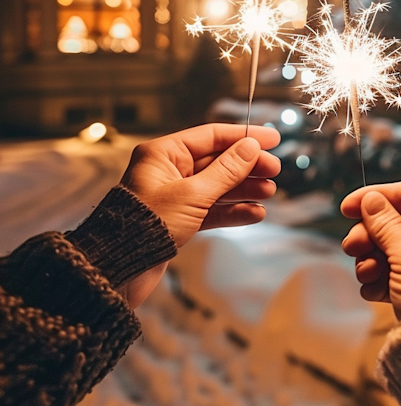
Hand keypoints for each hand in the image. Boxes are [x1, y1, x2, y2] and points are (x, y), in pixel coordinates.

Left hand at [118, 124, 280, 307]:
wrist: (120, 269)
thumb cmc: (148, 225)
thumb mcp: (193, 194)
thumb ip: (226, 170)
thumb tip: (250, 147)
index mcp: (164, 154)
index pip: (211, 136)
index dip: (243, 136)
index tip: (272, 139)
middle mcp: (168, 171)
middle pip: (217, 161)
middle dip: (247, 166)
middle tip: (274, 171)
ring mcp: (174, 196)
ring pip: (217, 186)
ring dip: (244, 189)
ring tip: (269, 193)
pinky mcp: (179, 220)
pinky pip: (211, 210)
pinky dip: (233, 211)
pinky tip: (255, 214)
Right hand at [341, 181, 400, 320]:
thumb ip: (386, 225)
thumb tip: (371, 201)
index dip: (375, 197)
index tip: (345, 208)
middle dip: (371, 235)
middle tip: (351, 248)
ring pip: (397, 246)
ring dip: (374, 259)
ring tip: (366, 276)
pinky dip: (384, 277)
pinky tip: (373, 291)